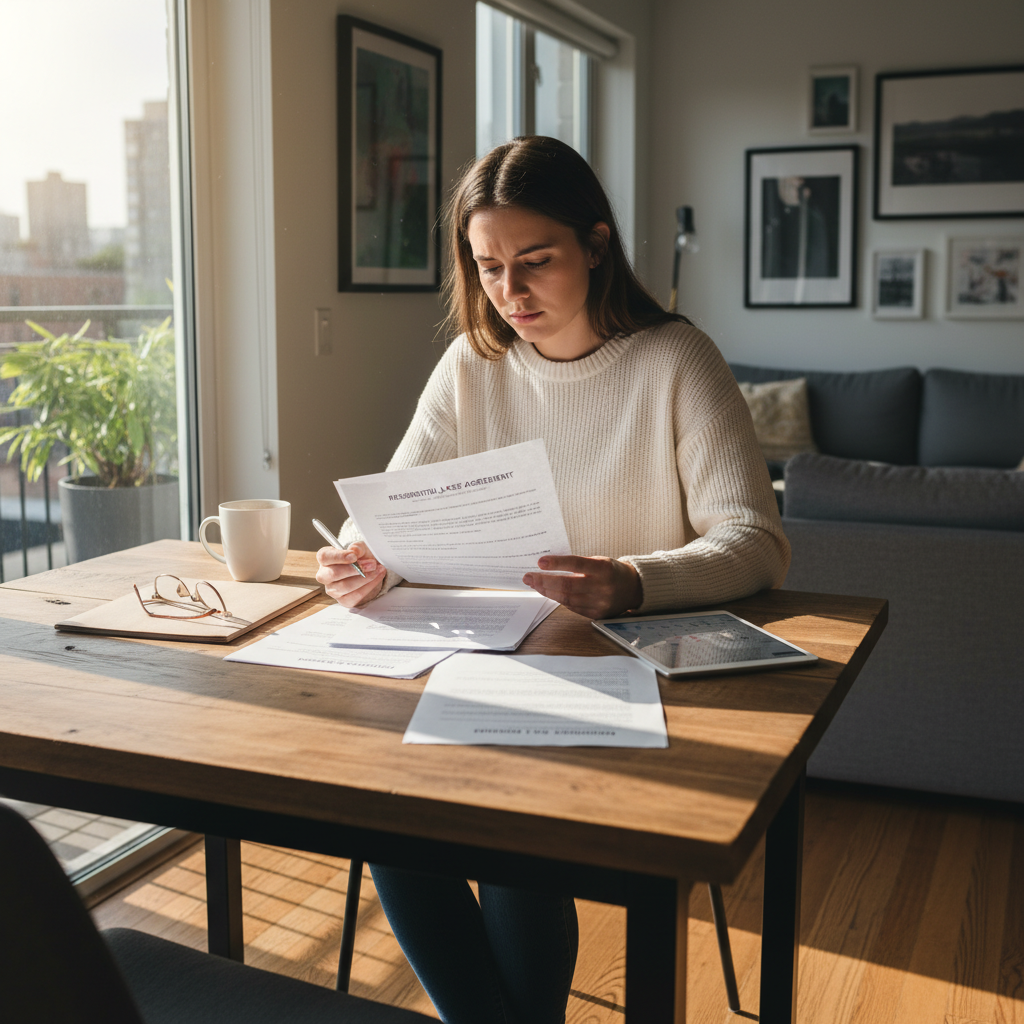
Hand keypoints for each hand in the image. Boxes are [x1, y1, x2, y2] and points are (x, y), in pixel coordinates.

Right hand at [315, 541, 385, 607]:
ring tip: (377, 570)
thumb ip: (358, 548)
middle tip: (371, 564)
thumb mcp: (361, 548)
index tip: (353, 556)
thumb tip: (354, 551)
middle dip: (354, 569)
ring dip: (364, 578)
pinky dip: (369, 586)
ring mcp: (332, 589)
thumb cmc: (361, 557)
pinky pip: (355, 596)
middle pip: (333, 574)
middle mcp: (325, 575)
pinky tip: (377, 577)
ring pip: (345, 586)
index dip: (338, 556)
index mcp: (325, 558)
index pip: (324, 557)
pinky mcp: (343, 600)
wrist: (370, 570)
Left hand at [523, 555, 641, 618]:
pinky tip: (549, 593)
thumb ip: (578, 564)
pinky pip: (572, 607)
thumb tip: (548, 566)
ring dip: (547, 592)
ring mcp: (599, 603)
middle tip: (528, 577)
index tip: (540, 562)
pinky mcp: (596, 614)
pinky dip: (558, 599)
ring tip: (535, 584)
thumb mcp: (599, 561)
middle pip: (568, 585)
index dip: (557, 563)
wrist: (633, 589)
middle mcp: (602, 587)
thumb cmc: (611, 571)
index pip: (576, 564)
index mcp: (603, 569)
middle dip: (544, 581)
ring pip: (567, 599)